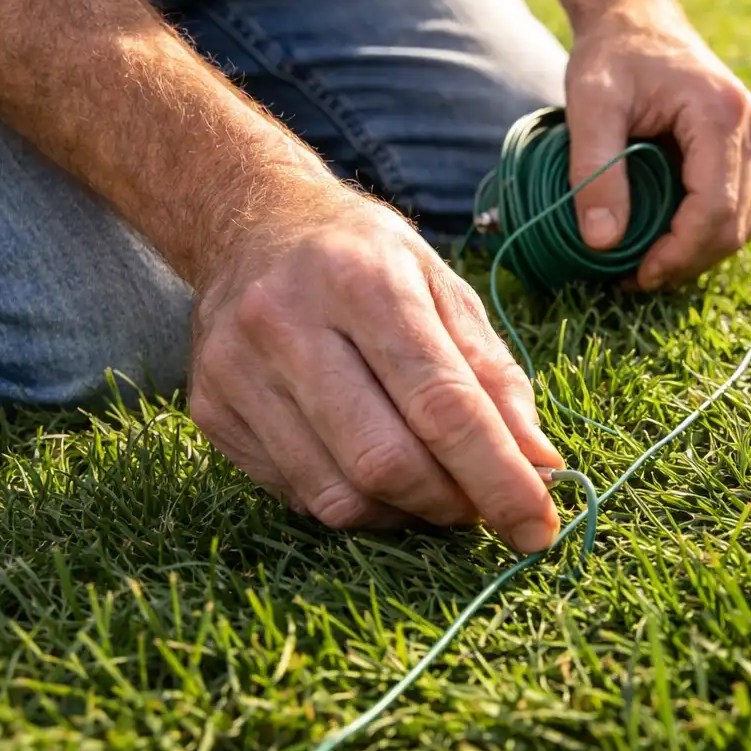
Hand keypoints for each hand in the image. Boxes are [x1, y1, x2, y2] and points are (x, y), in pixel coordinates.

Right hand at [187, 186, 562, 550]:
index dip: (498, 478)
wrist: (252, 223)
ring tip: (432, 488)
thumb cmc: (366, 259)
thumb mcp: (443, 287)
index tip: (539, 528)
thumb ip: (495, 376)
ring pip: (338, 495)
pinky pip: (299, 495)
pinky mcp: (210, 410)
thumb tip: (540, 467)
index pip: (442, 404)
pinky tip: (371, 468)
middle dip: (451, 504)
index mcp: (363, 279)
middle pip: (385, 461)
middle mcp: (288, 322)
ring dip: (404, 514)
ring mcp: (237, 370)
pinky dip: (354, 501)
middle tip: (482, 505)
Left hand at [564, 5, 750, 290]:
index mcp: (720, 115)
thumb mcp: (589, 105)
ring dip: (696, 254)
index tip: (636, 275)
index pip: (714, 208)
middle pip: (734, 224)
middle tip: (633, 279)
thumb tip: (602, 243)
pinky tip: (662, 241)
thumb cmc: (611, 54)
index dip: (678, 254)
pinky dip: (702, 233)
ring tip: (644, 265)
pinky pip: (735, 207)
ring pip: (740, 223)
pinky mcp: (748, 147)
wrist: (637, 18)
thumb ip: (594, 170)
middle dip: (686, 262)